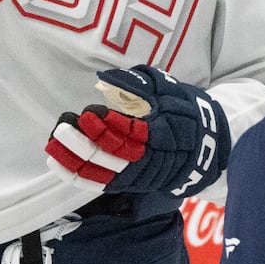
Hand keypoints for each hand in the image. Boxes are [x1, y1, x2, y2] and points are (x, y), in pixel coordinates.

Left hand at [45, 66, 230, 197]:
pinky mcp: (133, 184)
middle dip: (85, 144)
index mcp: (164, 134)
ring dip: (76, 161)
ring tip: (53, 146)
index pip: (132, 134)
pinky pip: (103, 184)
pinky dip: (80, 177)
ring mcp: (141, 175)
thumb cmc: (187, 111)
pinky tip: (59, 165)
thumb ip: (138, 84)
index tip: (88, 113)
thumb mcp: (169, 90)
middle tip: (63, 129)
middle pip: (113, 157)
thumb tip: (105, 78)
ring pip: (104, 173)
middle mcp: (151, 159)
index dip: (108, 126)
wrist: (210, 146)